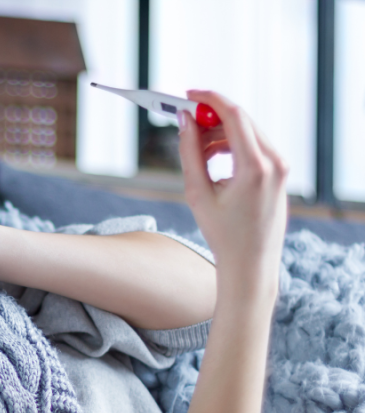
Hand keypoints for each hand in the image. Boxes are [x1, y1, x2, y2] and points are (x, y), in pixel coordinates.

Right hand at [178, 90, 288, 294]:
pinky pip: (255, 146)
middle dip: (211, 117)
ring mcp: (281, 167)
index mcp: (255, 166)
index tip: (188, 95)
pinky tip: (213, 161)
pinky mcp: (280, 173)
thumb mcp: (197, 193)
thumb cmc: (223, 234)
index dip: (209, 100)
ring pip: (247, 132)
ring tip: (197, 153)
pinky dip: (232, 146)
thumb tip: (185, 122)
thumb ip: (190, 153)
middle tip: (186, 123)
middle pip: (241, 120)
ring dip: (220, 134)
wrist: (250, 263)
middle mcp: (275, 162)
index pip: (234, 115)